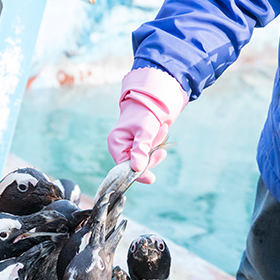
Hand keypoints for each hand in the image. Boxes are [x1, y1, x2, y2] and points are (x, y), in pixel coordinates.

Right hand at [107, 67, 188, 183]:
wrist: (149, 100)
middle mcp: (119, 147)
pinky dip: (157, 145)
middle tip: (163, 143)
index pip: (124, 166)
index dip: (138, 173)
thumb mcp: (144, 131)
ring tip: (163, 129)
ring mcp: (128, 147)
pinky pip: (149, 153)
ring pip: (145, 159)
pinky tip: (161, 132)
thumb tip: (137, 169)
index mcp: (116, 143)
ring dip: (156, 148)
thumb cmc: (144, 114)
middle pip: (136, 163)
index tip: (152, 178)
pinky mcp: (137, 146)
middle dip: (151, 155)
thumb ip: (141, 150)